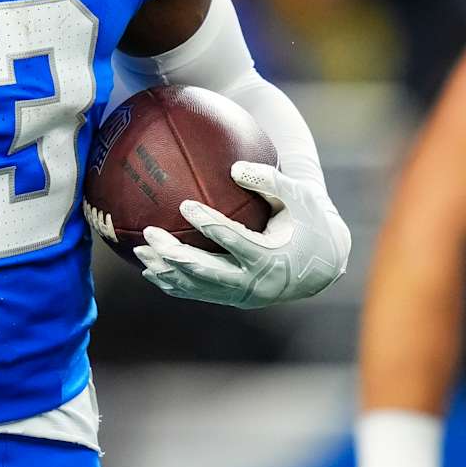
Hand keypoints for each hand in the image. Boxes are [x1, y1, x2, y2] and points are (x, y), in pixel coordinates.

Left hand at [133, 160, 349, 307]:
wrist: (325, 264)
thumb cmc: (310, 222)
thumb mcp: (299, 197)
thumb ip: (268, 180)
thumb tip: (234, 167)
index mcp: (271, 258)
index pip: (234, 240)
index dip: (208, 223)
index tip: (184, 204)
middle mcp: (255, 283)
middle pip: (207, 272)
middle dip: (175, 255)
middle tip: (150, 233)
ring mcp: (244, 295)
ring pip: (199, 287)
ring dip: (168, 271)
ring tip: (140, 252)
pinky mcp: (236, 298)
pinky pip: (201, 293)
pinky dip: (176, 284)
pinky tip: (152, 271)